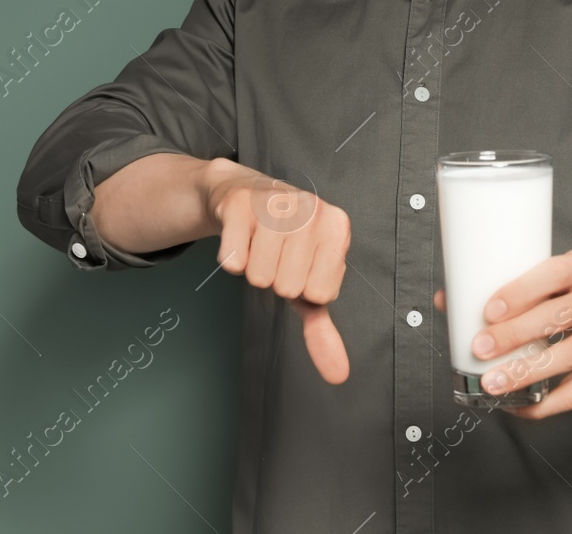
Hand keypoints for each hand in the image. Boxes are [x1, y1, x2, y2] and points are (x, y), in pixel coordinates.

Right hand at [209, 166, 351, 384]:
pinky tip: (241, 238)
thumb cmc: (287, 245)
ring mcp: (276, 203)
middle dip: (276, 279)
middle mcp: (312, 210)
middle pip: (287, 286)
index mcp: (338, 227)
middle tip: (277, 255)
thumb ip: (323, 330)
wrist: (248, 196)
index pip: (321, 294)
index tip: (301, 266)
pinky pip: (232, 260)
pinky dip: (232, 258)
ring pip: (258, 275)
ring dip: (254, 270)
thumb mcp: (309, 281)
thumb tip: (339, 375)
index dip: (304, 289)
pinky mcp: (240, 203)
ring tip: (260, 246)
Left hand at [433, 247, 571, 418]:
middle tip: (480, 348)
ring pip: (570, 355)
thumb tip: (448, 299)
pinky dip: (548, 403)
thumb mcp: (561, 276)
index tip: (489, 309)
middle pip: (560, 316)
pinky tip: (521, 406)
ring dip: (527, 372)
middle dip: (515, 334)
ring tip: (493, 383)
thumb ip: (514, 286)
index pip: (555, 273)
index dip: (521, 291)